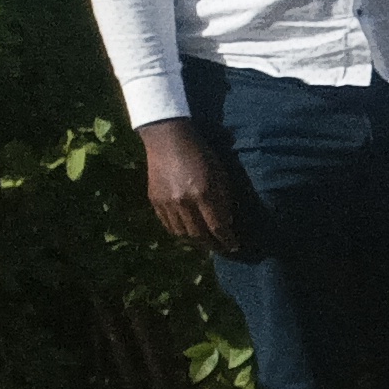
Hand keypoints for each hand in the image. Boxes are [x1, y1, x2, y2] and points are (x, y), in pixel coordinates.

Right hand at [136, 118, 240, 253]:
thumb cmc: (201, 155)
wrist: (168, 140)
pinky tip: (188, 232)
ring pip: (182, 233)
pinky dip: (179, 232)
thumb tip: (226, 223)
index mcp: (203, 194)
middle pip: (199, 235)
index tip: (234, 247)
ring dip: (196, 241)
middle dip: (213, 245)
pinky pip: (167, 225)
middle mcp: (184, 202)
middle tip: (222, 248)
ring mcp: (166, 203)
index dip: (227, 240)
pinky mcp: (154, 201)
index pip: (217, 227)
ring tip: (206, 242)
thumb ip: (223, 200)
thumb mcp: (220, 175)